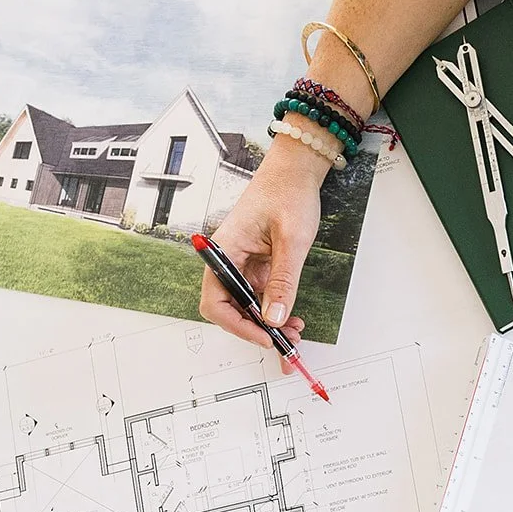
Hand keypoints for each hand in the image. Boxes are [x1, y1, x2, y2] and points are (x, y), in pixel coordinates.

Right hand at [200, 138, 323, 364]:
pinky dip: (273, 308)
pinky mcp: (255, 263)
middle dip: (255, 328)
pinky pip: (259, 294)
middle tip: (284, 341)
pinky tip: (290, 316)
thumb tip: (274, 318)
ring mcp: (241, 263)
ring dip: (266, 322)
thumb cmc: (288, 193)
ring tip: (293, 331)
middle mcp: (227, 259)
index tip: (264, 336)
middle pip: (229, 308)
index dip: (237, 324)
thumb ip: (283, 281)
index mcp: (224, 251)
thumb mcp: (291, 240)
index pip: (216, 301)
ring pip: (246, 305)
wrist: (296, 170)